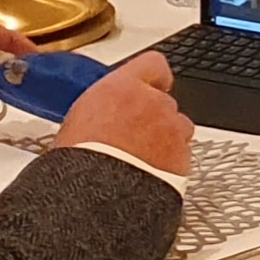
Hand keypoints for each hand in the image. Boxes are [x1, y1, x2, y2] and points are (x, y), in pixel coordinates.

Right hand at [53, 52, 191, 174]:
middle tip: (132, 135)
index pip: (152, 65)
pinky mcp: (183, 158)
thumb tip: (99, 114)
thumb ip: (100, 108)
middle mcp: (153, 103)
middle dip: (153, 116)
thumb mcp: (77, 120)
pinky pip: (182, 155)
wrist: (96, 194)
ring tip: (141, 159)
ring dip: (165, 139)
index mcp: (123, 87)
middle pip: (164, 102)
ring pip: (178, 129)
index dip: (152, 77)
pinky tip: (150, 174)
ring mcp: (172, 130)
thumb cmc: (79, 159)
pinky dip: (171, 163)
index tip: (148, 84)